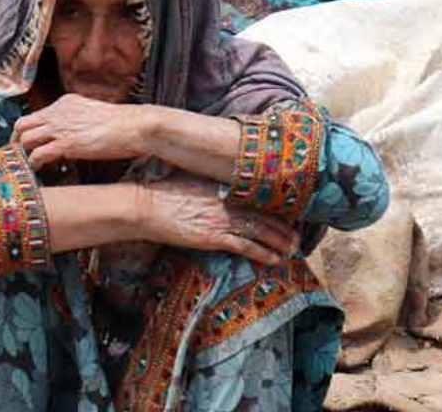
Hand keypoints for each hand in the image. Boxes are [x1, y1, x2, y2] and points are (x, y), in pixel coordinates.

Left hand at [12, 94, 151, 168]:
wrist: (134, 126)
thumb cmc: (122, 124)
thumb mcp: (94, 116)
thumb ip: (79, 122)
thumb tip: (74, 137)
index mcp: (65, 103)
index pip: (36, 115)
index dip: (28, 131)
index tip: (26, 144)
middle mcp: (58, 112)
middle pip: (22, 124)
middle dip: (15, 141)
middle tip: (16, 156)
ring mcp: (60, 127)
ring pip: (25, 139)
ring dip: (21, 155)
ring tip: (24, 167)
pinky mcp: (65, 143)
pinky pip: (37, 155)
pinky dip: (33, 164)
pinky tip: (37, 171)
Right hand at [139, 176, 298, 264]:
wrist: (145, 206)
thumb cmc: (160, 194)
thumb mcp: (188, 183)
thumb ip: (207, 188)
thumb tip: (216, 193)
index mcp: (220, 186)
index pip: (255, 197)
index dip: (274, 209)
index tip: (285, 216)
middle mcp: (225, 201)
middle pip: (263, 214)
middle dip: (283, 228)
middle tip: (296, 237)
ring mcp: (221, 219)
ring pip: (260, 230)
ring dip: (279, 242)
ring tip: (291, 250)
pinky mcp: (213, 236)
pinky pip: (246, 246)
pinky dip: (263, 253)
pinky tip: (274, 259)